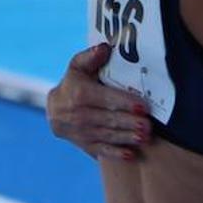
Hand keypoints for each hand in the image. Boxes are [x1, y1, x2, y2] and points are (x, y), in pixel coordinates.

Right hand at [47, 44, 152, 160]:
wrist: (54, 109)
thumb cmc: (74, 82)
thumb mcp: (78, 66)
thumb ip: (91, 57)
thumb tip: (105, 48)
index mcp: (78, 94)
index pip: (105, 99)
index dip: (124, 103)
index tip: (142, 107)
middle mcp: (76, 115)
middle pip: (108, 119)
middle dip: (129, 123)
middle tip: (148, 126)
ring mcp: (79, 132)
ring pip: (106, 136)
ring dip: (126, 138)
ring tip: (144, 138)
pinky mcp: (82, 145)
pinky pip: (100, 150)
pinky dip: (115, 153)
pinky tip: (130, 154)